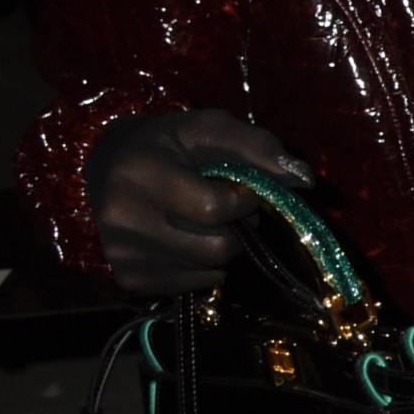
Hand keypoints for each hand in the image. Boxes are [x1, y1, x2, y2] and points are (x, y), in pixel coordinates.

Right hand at [87, 110, 316, 295]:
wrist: (108, 164)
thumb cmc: (169, 142)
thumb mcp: (210, 128)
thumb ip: (258, 147)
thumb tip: (305, 180)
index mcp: (140, 173)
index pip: (215, 208)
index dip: (244, 201)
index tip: (243, 188)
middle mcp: (122, 218)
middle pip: (216, 247)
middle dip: (237, 227)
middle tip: (229, 207)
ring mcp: (122, 253)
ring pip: (208, 270)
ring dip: (223, 248)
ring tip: (205, 220)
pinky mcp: (129, 278)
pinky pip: (193, 286)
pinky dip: (204, 267)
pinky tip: (188, 238)